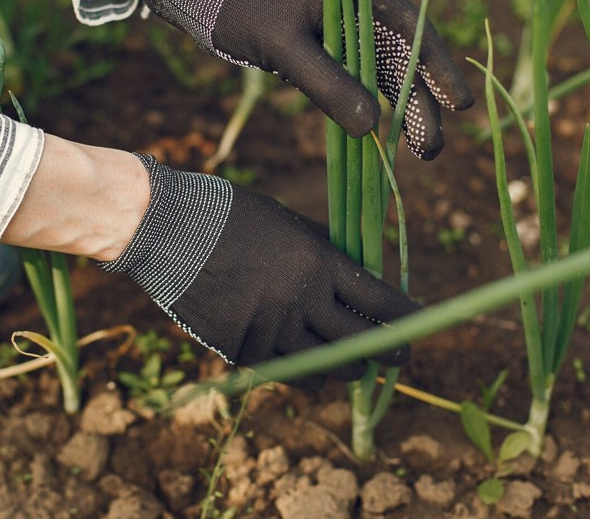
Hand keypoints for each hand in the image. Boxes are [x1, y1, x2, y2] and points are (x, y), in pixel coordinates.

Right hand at [97, 155, 420, 387]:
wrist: (170, 229)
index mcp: (319, 263)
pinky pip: (287, 373)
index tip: (419, 326)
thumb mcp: (290, 225)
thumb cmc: (233, 216)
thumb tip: (359, 279)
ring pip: (327, 368)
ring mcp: (271, 330)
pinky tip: (310, 367)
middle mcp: (302, 301)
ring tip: (351, 362)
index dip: (407, 319)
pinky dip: (304, 372)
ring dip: (346, 367)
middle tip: (398, 356)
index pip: (381, 302)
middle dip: (388, 353)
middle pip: (362, 344)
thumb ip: (325, 255)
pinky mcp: (242, 350)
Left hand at [140, 0, 473, 158]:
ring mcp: (347, 26)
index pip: (411, 28)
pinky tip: (387, 134)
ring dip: (403, 109)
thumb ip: (326, 82)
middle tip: (433, 149)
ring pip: (386, 72)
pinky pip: (362, 77)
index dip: (438, 67)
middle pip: (404, 57)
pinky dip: (375, 104)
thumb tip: (371, 128)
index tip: (458, 104)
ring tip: (421, 151)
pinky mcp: (332, 46)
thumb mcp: (284, 47)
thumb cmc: (243, 13)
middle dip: (422, 103)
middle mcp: (361, 5)